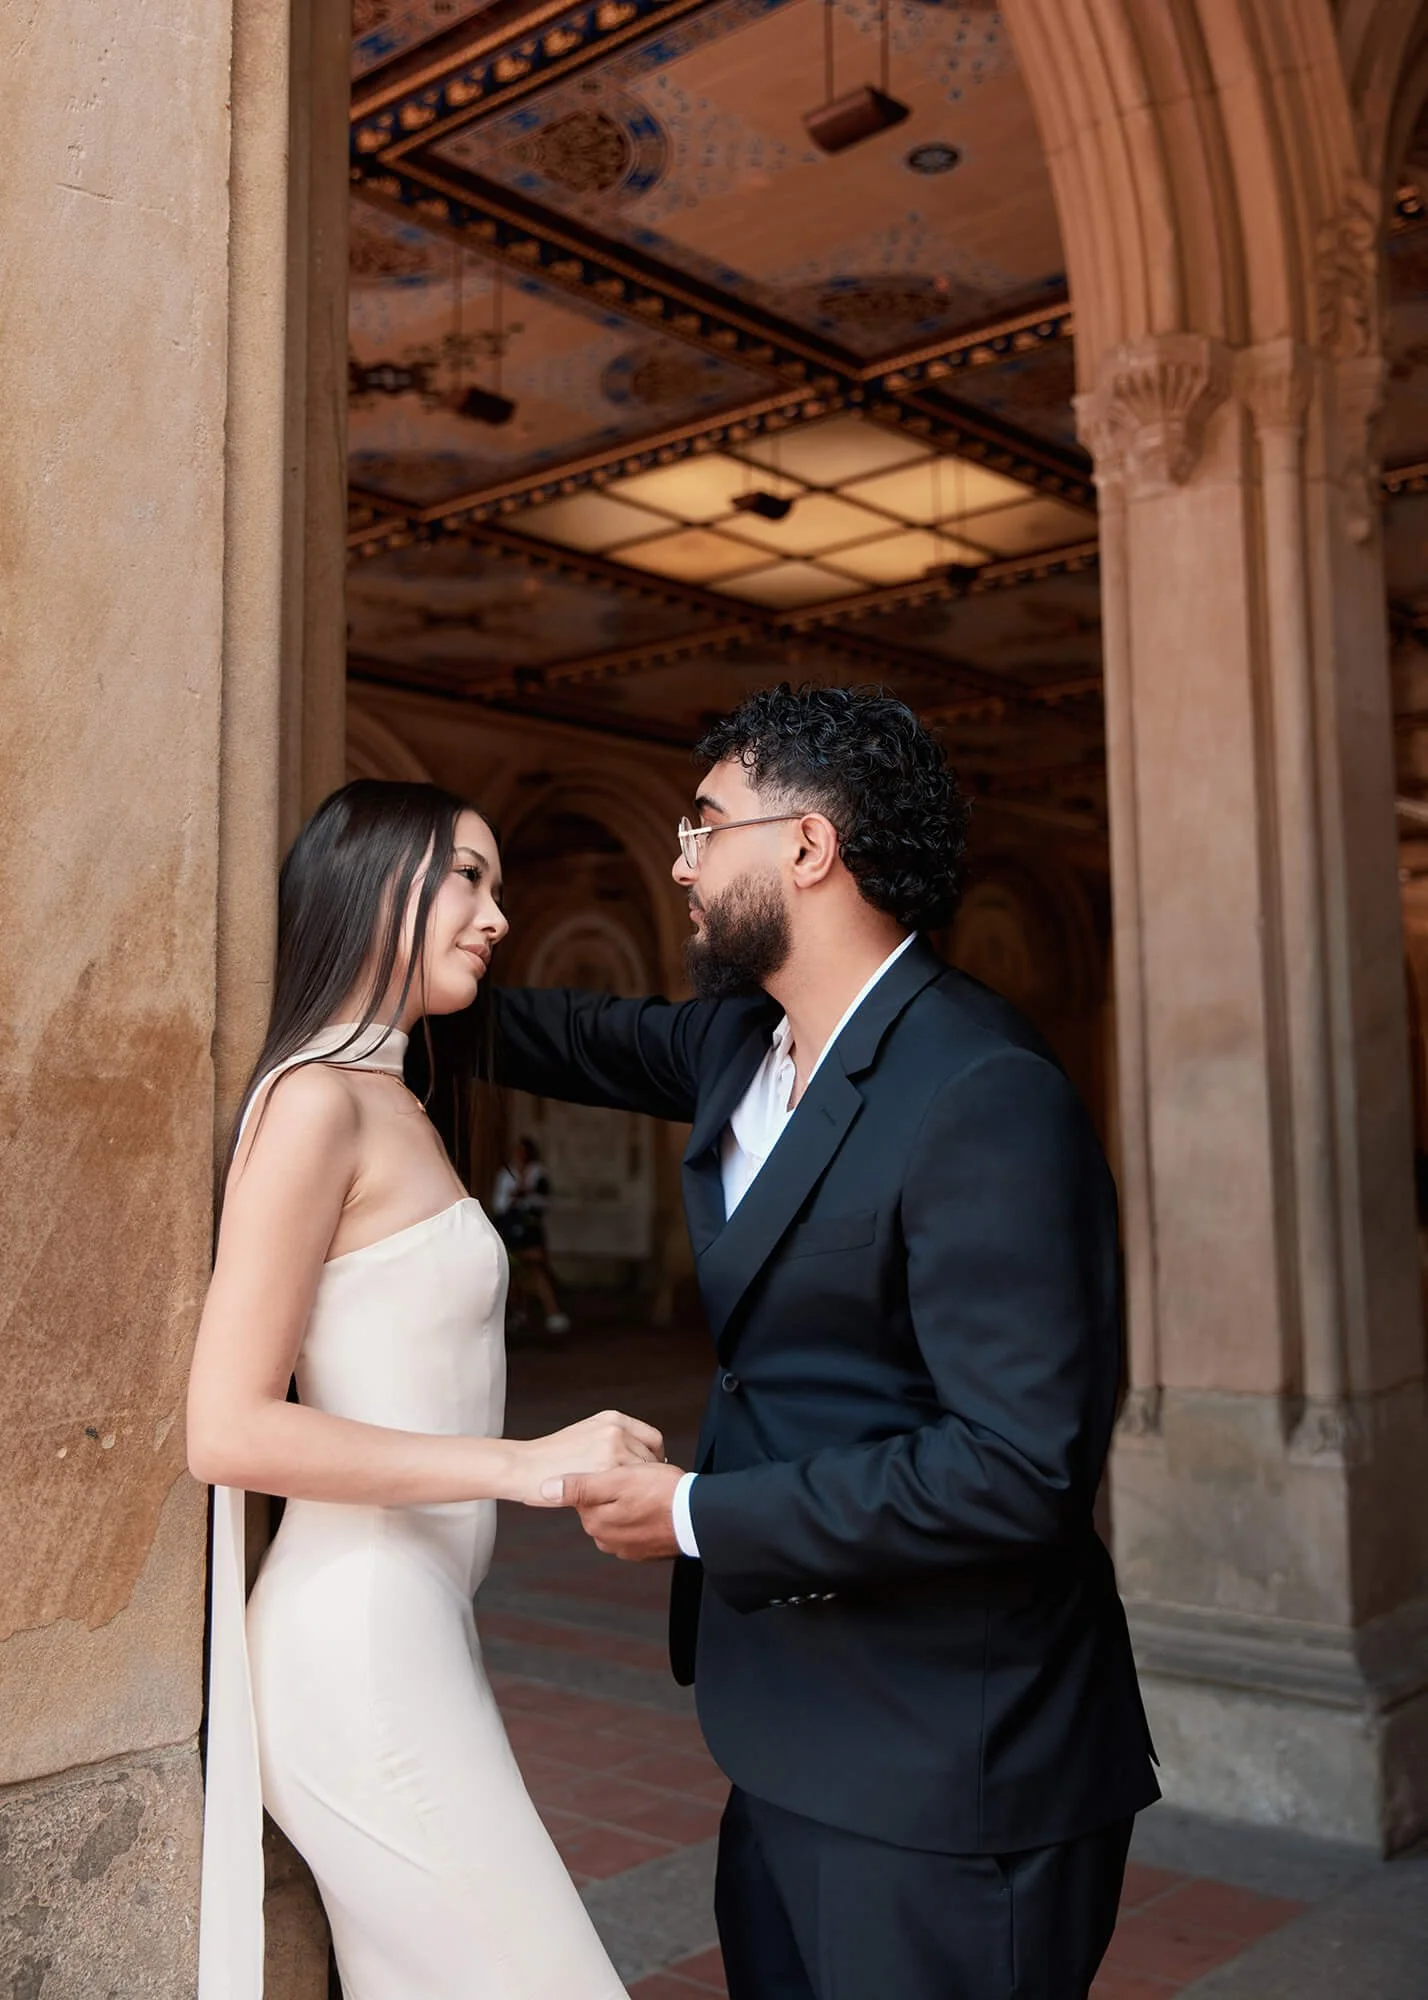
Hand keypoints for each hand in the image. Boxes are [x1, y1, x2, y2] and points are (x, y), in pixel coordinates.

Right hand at [509, 1411, 663, 1506]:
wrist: (523, 1467)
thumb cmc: (552, 1457)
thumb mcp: (586, 1433)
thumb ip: (613, 1439)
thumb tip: (639, 1457)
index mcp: (613, 1419)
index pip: (653, 1439)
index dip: (655, 1459)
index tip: (651, 1474)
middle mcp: (616, 1430)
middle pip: (652, 1459)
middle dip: (648, 1478)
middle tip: (641, 1495)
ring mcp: (612, 1450)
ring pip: (643, 1476)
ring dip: (639, 1490)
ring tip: (630, 1503)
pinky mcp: (604, 1471)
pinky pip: (629, 1488)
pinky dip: (628, 1498)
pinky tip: (620, 1506)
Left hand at [540, 1463, 686, 1559]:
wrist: (698, 1519)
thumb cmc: (662, 1494)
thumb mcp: (618, 1480)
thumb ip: (579, 1486)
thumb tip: (543, 1488)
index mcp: (595, 1521)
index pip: (585, 1491)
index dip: (602, 1473)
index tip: (621, 1468)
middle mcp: (605, 1539)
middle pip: (601, 1504)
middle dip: (616, 1489)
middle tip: (640, 1478)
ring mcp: (625, 1547)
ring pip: (619, 1514)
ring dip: (629, 1502)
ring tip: (650, 1490)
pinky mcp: (643, 1550)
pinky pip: (635, 1526)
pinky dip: (641, 1515)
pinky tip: (655, 1504)